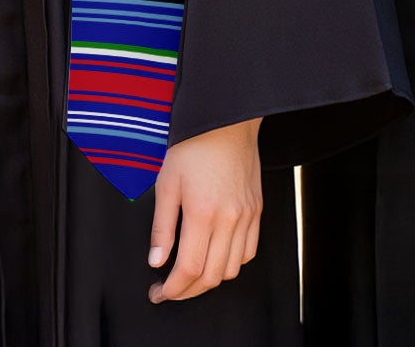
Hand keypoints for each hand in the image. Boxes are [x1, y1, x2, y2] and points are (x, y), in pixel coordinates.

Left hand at [148, 117, 261, 302]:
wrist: (225, 122)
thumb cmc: (193, 146)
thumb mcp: (166, 181)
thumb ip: (162, 226)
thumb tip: (156, 260)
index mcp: (203, 213)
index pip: (190, 268)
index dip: (174, 288)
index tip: (160, 293)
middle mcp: (229, 220)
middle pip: (212, 276)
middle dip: (188, 291)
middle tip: (170, 290)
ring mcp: (247, 218)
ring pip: (232, 269)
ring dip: (210, 280)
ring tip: (190, 276)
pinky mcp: (257, 212)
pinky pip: (249, 252)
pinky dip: (231, 263)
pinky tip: (215, 257)